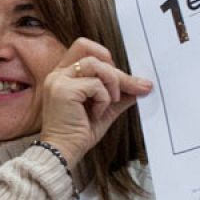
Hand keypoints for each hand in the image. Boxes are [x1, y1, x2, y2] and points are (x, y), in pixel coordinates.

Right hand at [36, 38, 152, 165]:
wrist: (62, 153)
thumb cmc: (77, 134)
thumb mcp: (104, 110)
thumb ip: (118, 96)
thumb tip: (140, 87)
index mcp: (64, 75)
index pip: (83, 47)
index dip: (105, 56)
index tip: (120, 76)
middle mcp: (58, 74)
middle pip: (95, 55)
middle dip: (119, 74)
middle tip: (140, 87)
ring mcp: (59, 81)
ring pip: (97, 65)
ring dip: (111, 83)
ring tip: (110, 102)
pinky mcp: (63, 90)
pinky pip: (95, 85)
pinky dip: (103, 100)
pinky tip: (95, 114)